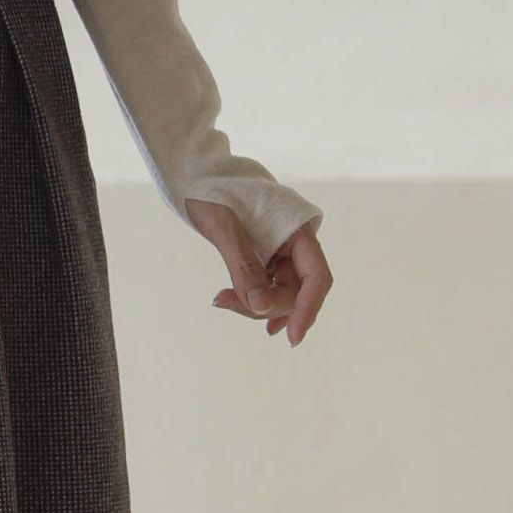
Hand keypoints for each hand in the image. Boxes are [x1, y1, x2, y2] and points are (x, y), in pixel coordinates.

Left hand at [186, 202, 330, 344]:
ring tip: (220, 300)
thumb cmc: (211, 191)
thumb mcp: (225, 228)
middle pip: (296, 291)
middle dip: (267, 305)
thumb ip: (244, 266)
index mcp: (298, 229)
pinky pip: (267, 286)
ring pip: (279, 292)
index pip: (316, 278)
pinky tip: (241, 308)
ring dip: (254, 304)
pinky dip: (254, 299)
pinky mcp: (265, 255)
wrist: (195, 173)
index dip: (308, 309)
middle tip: (223, 301)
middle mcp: (295, 242)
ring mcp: (281, 250)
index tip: (293, 339)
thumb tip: (259, 307)